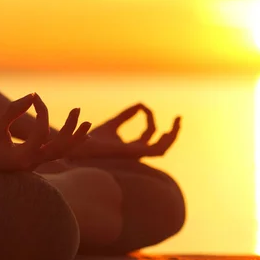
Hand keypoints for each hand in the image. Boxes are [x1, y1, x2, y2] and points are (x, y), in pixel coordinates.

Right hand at [0, 93, 91, 170]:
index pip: (41, 134)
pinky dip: (69, 144)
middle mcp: (32, 163)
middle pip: (59, 148)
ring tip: (88, 124)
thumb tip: (33, 95)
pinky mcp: (34, 160)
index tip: (35, 98)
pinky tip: (82, 136)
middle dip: (71, 130)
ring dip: (75, 138)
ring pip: (61, 153)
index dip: (42, 114)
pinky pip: (57, 153)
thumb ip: (14, 110)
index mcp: (22, 158)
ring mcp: (34, 164)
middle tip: (78, 110)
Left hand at [66, 103, 180, 159]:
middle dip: (172, 133)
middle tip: (178, 118)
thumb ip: (126, 116)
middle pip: (161, 145)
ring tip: (177, 121)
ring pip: (162, 149)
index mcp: (131, 147)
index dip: (149, 118)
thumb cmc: (92, 138)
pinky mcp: (134, 154)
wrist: (81, 145)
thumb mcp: (112, 123)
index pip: (148, 134)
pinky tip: (160, 125)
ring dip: (172, 136)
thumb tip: (140, 104)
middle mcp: (136, 153)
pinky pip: (156, 150)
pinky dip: (161, 138)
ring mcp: (136, 155)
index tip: (142, 106)